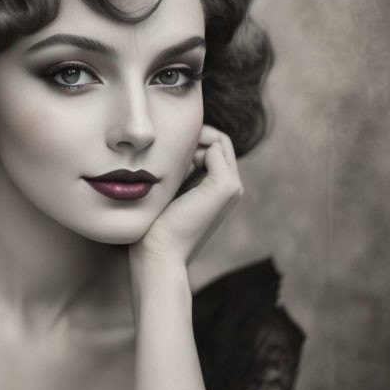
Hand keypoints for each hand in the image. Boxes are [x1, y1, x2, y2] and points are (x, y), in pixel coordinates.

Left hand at [132, 125, 243, 267]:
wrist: (159, 253)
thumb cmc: (155, 225)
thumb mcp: (169, 189)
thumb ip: (177, 168)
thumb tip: (169, 141)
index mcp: (220, 188)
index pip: (214, 145)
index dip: (191, 139)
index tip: (164, 149)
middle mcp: (233, 186)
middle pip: (219, 140)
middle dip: (194, 136)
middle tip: (166, 148)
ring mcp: (233, 186)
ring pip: (218, 140)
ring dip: (193, 142)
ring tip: (170, 161)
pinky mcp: (225, 186)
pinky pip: (215, 147)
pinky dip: (193, 148)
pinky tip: (176, 167)